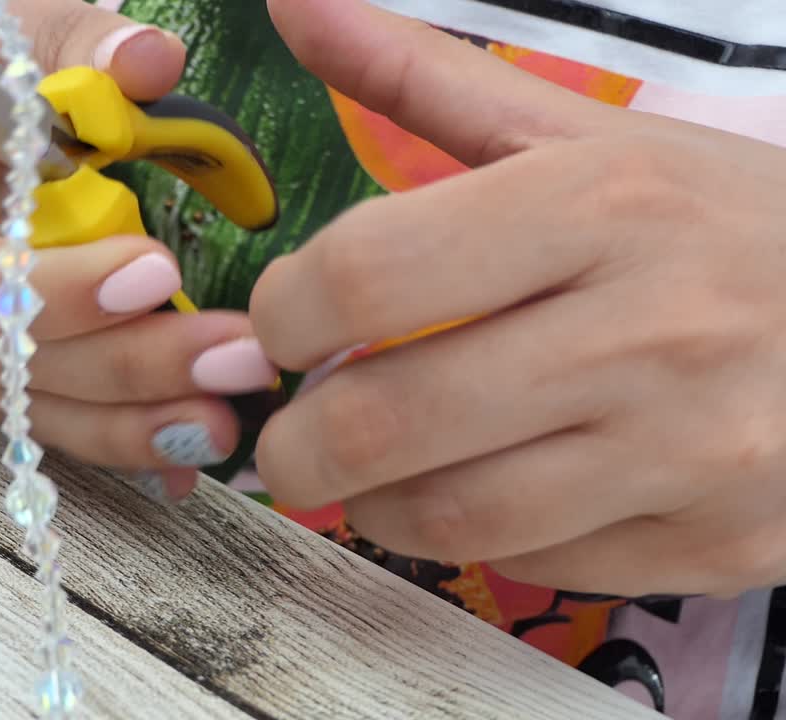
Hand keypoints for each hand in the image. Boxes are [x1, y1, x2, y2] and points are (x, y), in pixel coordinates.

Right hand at [0, 0, 277, 500]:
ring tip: (232, 416)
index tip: (153, 269)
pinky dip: (123, 432)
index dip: (38, 289)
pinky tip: (193, 445)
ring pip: (28, 404)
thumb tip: (155, 61)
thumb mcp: (6, 20)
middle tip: (235, 356)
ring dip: (133, 420)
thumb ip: (77, 38)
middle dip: (125, 365)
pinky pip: (51, 410)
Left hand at [250, 0, 785, 596]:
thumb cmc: (718, 221)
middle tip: (294, 435)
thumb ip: (426, 79)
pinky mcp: (717, 538)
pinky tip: (488, 491)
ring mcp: (690, 448)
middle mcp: (648, 329)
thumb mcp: (583, 138)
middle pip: (386, 419)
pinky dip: (480, 537)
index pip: (368, 272)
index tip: (285, 326)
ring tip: (376, 470)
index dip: (285, 313)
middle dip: (297, 445)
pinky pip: (541, 565)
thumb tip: (296, 11)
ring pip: (450, 516)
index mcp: (601, 202)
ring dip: (373, 503)